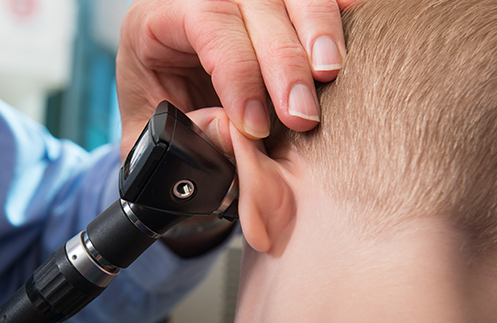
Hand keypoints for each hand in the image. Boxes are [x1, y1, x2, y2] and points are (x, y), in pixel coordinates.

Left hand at [117, 0, 357, 158]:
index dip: (238, 73)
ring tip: (330, 75)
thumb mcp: (152, 131)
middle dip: (283, 60)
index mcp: (156, 21)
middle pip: (254, 4)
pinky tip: (344, 39)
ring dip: (317, 31)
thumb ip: (184, 135)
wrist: (163, 104)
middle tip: (302, 115)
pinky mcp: (273, 6)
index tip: (255, 125)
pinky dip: (332, 13)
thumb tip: (230, 129)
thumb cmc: (157, 114)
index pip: (206, 24)